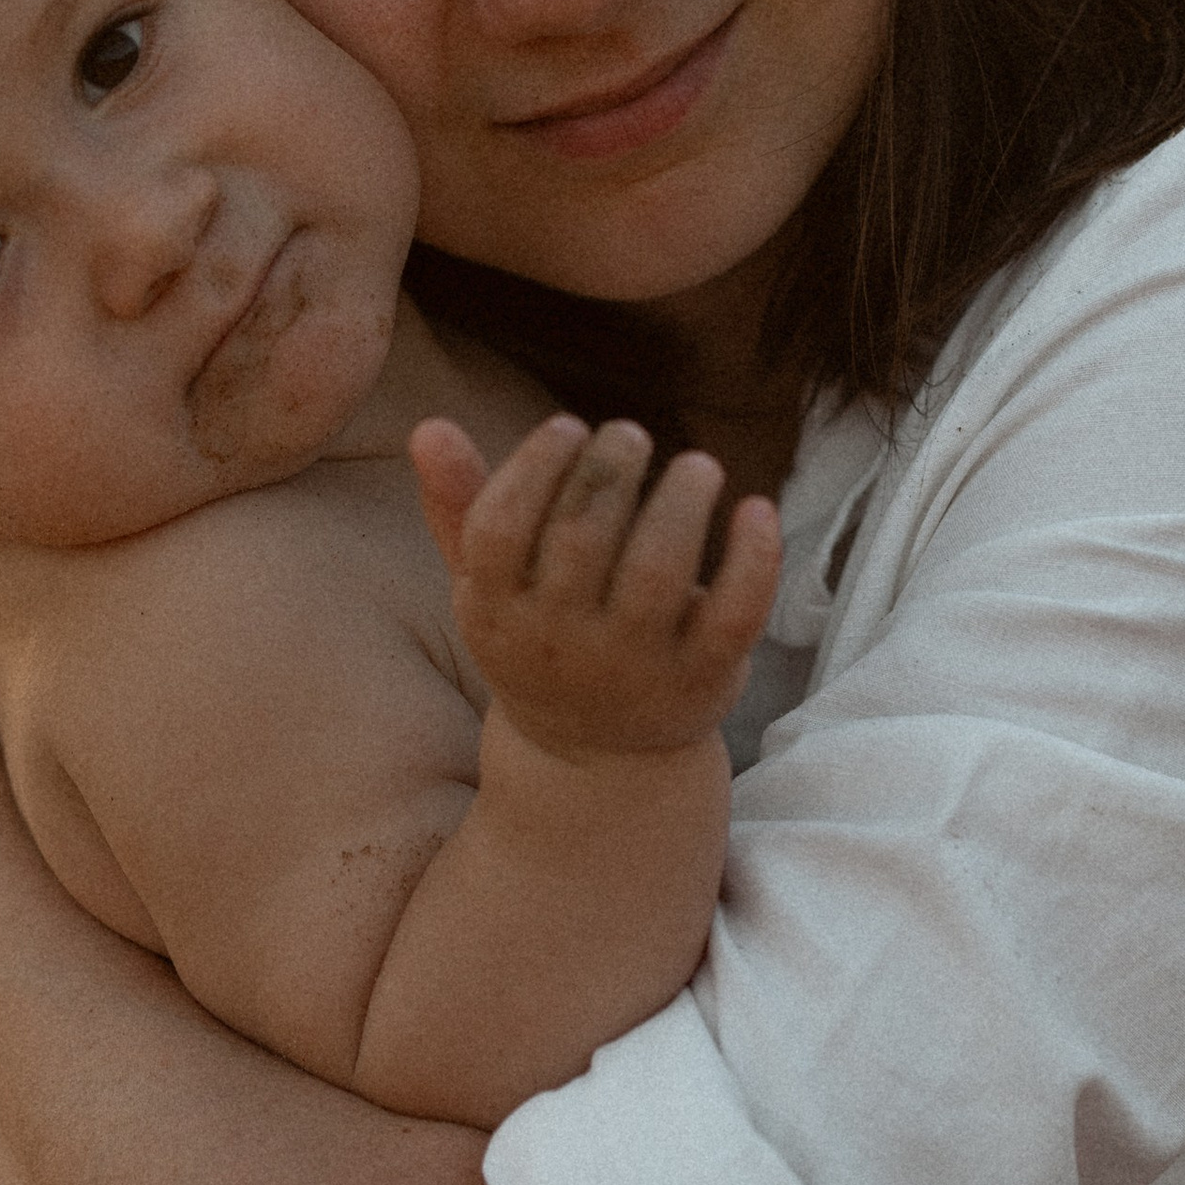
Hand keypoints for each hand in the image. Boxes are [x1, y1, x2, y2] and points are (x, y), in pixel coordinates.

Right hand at [409, 414, 783, 760]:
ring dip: (682, 500)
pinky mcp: (701, 680)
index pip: (500, 527)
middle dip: (611, 468)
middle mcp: (558, 645)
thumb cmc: (540, 639)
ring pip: (658, 569)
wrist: (596, 759)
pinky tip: (756, 507)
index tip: (569, 425)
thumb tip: (428, 426)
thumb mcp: (490, 585)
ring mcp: (633, 666)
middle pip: (581, 537)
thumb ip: (462, 506)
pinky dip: (753, 558)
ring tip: (697, 465)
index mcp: (494, 614)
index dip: (534, 464)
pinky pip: (734, 615)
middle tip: (631, 434)